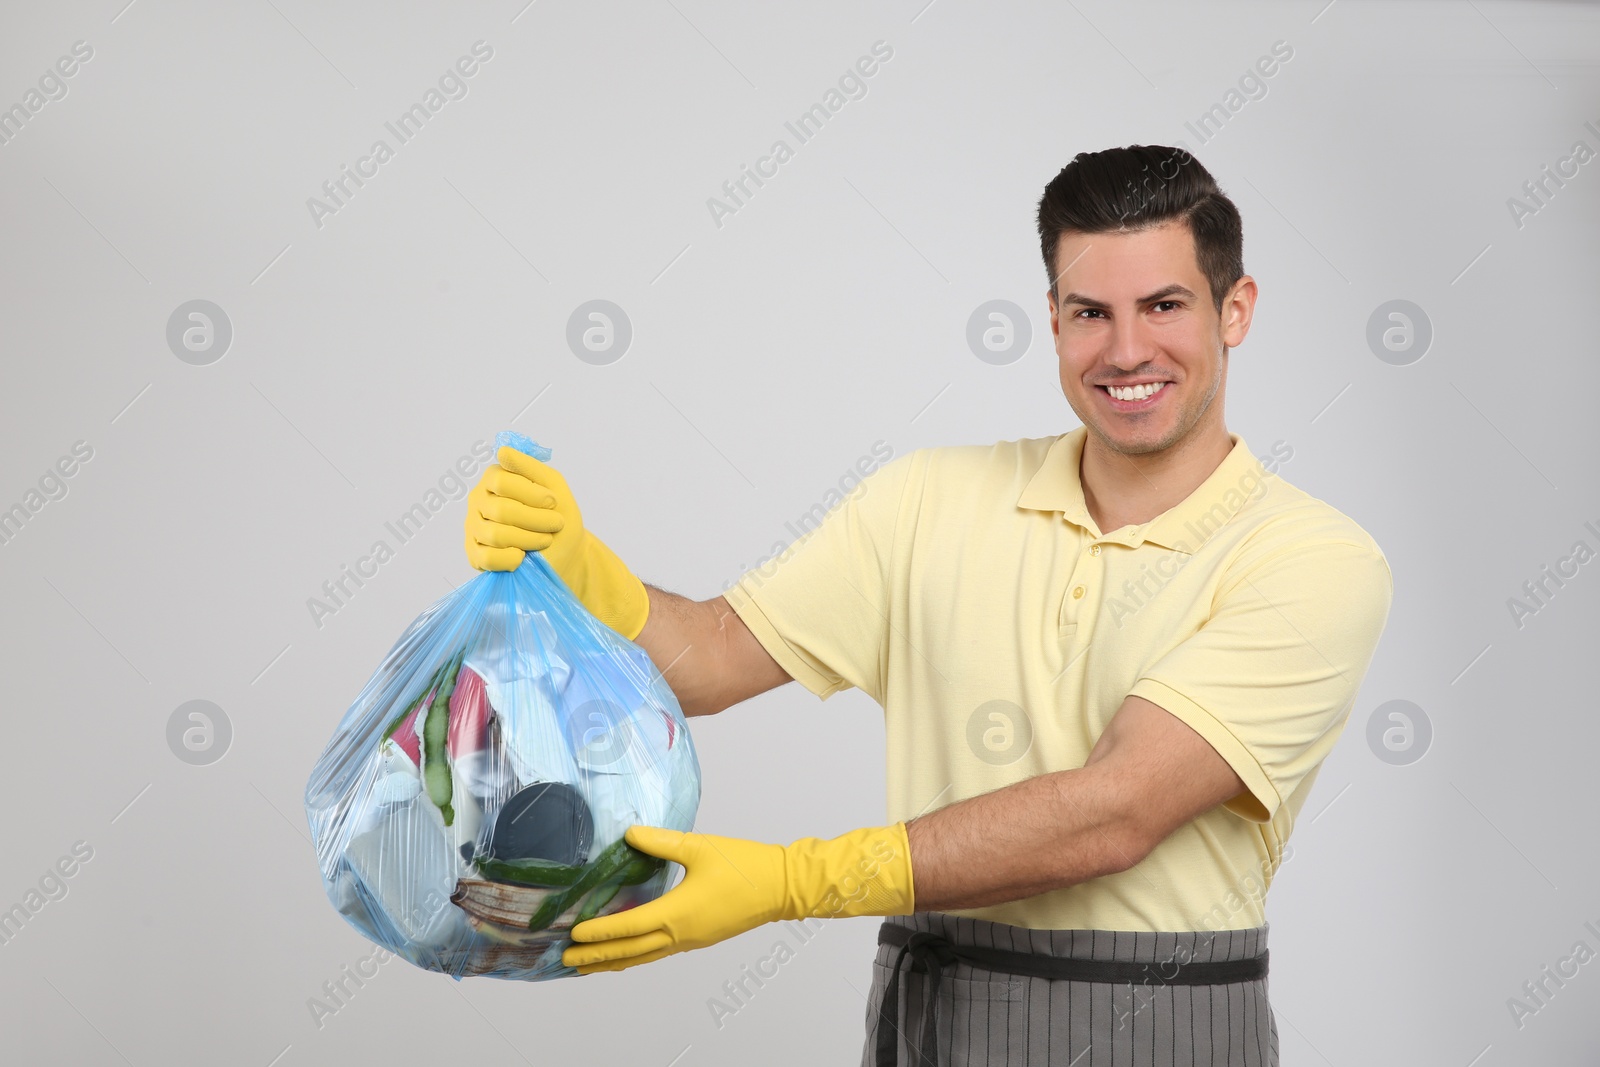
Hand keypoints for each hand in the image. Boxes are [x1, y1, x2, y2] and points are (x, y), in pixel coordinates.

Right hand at [463, 445, 649, 639]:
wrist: (565, 549)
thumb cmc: (558, 513)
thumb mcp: (553, 484)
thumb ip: (529, 466)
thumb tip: (502, 451)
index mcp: (494, 478)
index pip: (501, 481)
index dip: (531, 494)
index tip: (553, 502)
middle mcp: (478, 500)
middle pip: (501, 510)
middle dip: (536, 520)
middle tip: (556, 524)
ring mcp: (474, 527)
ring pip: (496, 535)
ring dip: (529, 540)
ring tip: (545, 539)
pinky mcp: (475, 554)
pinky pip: (487, 558)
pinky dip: (510, 559)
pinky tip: (523, 556)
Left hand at [561, 822, 915, 973]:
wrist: (783, 886)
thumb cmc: (745, 865)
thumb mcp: (700, 847)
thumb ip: (661, 841)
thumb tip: (629, 833)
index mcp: (677, 914)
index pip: (627, 928)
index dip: (597, 932)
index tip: (572, 934)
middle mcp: (680, 934)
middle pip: (630, 953)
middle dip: (596, 957)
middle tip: (565, 960)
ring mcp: (691, 940)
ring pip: (644, 957)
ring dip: (614, 962)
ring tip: (587, 966)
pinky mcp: (699, 938)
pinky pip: (659, 953)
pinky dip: (636, 956)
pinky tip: (627, 953)